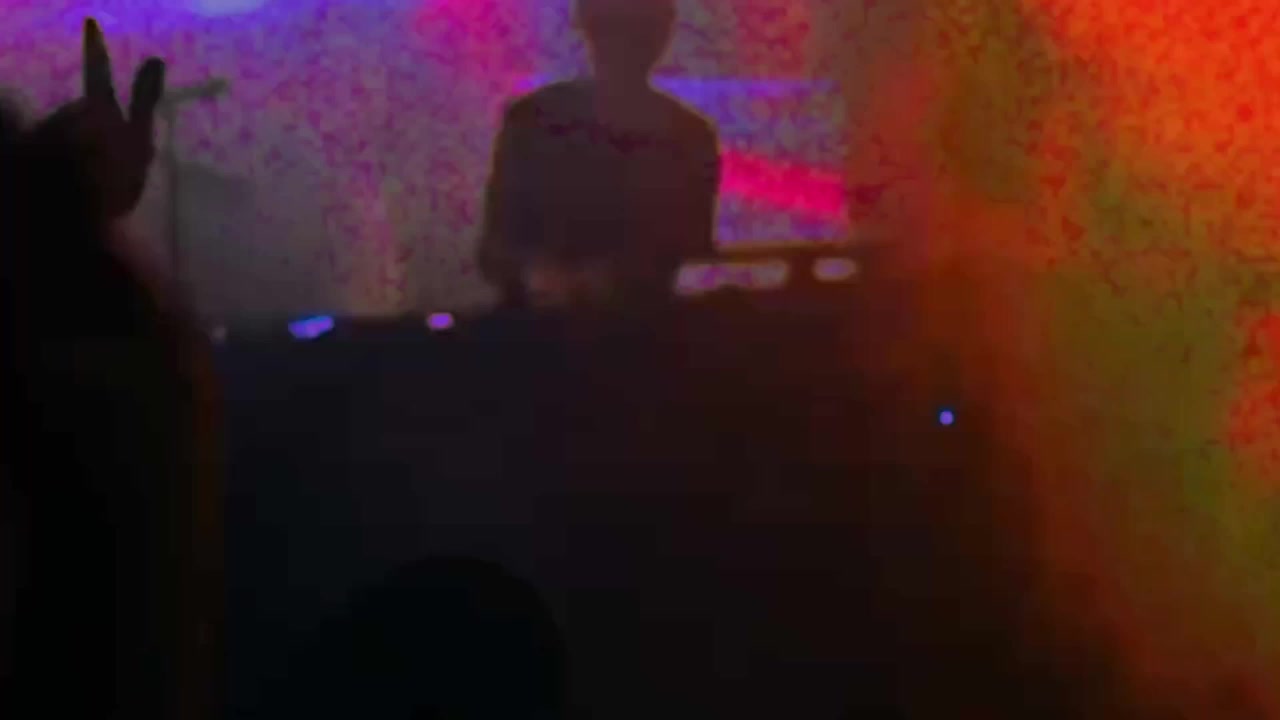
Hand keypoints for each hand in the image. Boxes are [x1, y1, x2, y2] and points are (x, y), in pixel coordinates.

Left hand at [26, 18, 164, 219]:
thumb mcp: (139, 142)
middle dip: (98, 124)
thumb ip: (146, 100)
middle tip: (117, 156)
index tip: (90, 23)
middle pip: (87, 110)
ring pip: (73, 130)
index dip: (95, 48)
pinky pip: (61, 148)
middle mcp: (70, 115)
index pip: (99, 72)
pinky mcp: (44, 151)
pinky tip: (84, 181)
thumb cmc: (114, 180)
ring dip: (85, 143)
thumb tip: (155, 59)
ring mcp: (54, 134)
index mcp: (97, 109)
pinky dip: (73, 158)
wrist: (73, 215)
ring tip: (102, 176)